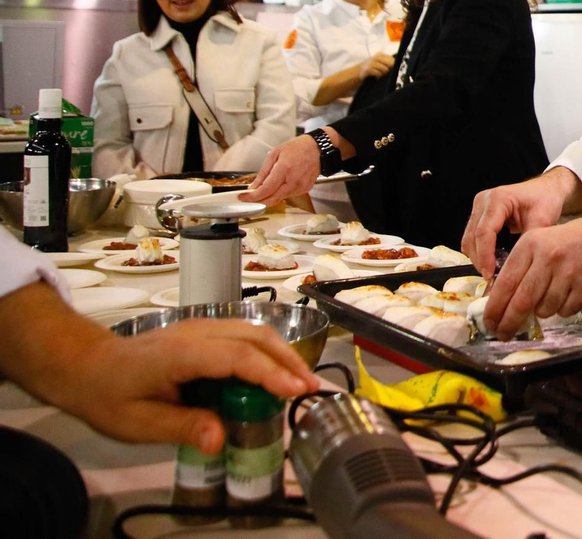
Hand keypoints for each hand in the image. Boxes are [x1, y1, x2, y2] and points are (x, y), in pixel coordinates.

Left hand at [67, 319, 317, 452]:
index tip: (296, 391)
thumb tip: (220, 439)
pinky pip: (244, 334)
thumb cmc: (109, 395)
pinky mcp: (205, 330)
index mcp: (179, 354)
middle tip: (311, 389)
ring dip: (282, 354)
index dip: (270, 373)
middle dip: (288, 361)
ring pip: (253, 330)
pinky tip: (275, 373)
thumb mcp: (137, 423)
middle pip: (254, 336)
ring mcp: (201, 326)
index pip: (235, 357)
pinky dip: (268, 351)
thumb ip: (181, 428)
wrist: (86, 365)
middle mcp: (195, 332)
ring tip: (301, 382)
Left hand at [243, 134, 322, 205]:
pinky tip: (281, 183)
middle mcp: (294, 180)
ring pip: (280, 198)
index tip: (243, 197)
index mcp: (285, 168)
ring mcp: (301, 186)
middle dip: (258, 200)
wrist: (318, 149)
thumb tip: (254, 186)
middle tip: (250, 197)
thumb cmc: (298, 148)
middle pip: (272, 199)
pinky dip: (281, 192)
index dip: (253, 196)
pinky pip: (288, 195)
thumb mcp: (275, 153)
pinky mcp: (305, 189)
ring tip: (267, 186)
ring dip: (270, 196)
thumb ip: (263, 172)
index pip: (266, 189)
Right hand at [360, 52, 394, 79]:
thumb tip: (398, 66)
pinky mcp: (368, 69)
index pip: (393, 60)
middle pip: (390, 64)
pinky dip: (378, 76)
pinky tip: (376, 77)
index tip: (391, 70)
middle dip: (389, 70)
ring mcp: (372, 62)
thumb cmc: (372, 68)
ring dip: (383, 74)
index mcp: (381, 54)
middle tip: (385, 73)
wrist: (358, 72)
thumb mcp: (380, 63)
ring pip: (385, 69)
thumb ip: (388, 63)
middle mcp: (376, 57)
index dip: (394, 66)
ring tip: (379, 75)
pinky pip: (378, 73)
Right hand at [461, 168, 581, 275]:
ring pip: (468, 240)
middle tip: (493, 279)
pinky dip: (479, 252)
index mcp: (498, 199)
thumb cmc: (546, 200)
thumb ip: (527, 243)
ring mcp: (478, 207)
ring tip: (494, 273)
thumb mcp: (542, 221)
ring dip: (478, 258)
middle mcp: (483, 201)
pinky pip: (472, 238)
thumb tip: (514, 268)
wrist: (546, 189)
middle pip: (472, 238)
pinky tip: (492, 262)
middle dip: (480, 261)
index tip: (491, 275)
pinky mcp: (478, 215)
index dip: (485, 256)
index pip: (484, 232)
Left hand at [481, 204, 581, 337]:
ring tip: (549, 297)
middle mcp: (549, 257)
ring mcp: (569, 272)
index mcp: (531, 244)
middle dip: (509, 323)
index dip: (495, 307)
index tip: (489, 322)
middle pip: (522, 302)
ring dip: (542, 312)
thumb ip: (520, 268)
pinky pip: (565, 311)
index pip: (506, 283)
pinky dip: (562, 309)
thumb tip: (500, 302)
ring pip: (544, 310)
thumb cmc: (569, 242)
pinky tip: (567, 295)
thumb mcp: (539, 242)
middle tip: (503, 334)